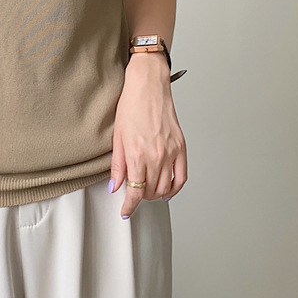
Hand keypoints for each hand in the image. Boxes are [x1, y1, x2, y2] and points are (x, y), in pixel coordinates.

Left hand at [110, 52, 187, 218]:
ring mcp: (171, 152)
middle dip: (141, 199)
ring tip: (148, 191)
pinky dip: (175, 188)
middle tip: (133, 195)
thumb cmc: (131, 106)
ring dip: (156, 195)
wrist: (149, 86)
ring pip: (166, 188)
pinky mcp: (181, 147)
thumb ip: (117, 166)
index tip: (126, 211)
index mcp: (137, 154)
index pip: (135, 192)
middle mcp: (156, 156)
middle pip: (151, 192)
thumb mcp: (117, 137)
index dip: (129, 206)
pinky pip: (181, 177)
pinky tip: (167, 190)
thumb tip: (115, 186)